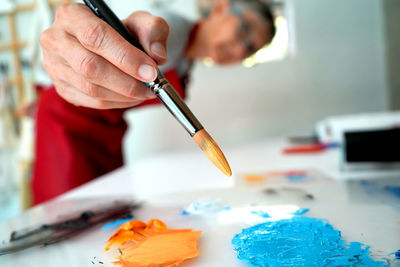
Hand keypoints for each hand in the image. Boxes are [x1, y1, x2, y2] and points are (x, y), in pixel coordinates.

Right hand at [40, 3, 168, 108]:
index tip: (150, 71)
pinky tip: (131, 97)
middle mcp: (56, 40)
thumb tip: (157, 56)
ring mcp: (54, 66)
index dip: (125, 57)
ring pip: (90, 88)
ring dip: (124, 95)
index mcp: (72, 15)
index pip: (96, 37)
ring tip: (144, 92)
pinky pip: (91, 101)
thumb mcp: (140, 22)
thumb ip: (152, 32)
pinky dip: (117, 102)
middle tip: (151, 86)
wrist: (106, 45)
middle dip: (126, 81)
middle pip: (89, 67)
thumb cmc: (120, 32)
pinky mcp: (62, 87)